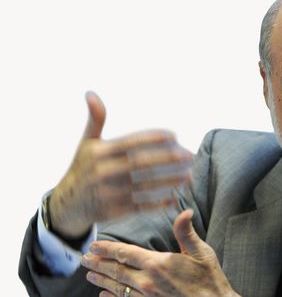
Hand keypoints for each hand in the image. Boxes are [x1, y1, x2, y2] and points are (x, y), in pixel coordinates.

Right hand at [49, 92, 192, 237]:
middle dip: (168, 159)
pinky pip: (141, 206)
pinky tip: (176, 197)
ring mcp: (109, 193)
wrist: (66, 204)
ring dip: (170, 181)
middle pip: (142, 164)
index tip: (175, 135)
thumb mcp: (86, 143)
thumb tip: (91, 93)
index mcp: (99, 152)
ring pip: (145, 186)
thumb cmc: (83, 167)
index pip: (131, 142)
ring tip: (189, 176)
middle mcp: (103, 172)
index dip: (154, 138)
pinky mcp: (114, 211)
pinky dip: (159, 203)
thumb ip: (95, 120)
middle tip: (190, 156)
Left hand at [81, 210, 239, 296]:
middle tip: (84, 259)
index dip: (108, 248)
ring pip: (118, 287)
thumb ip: (186, 232)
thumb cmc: (209, 279)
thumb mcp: (200, 252)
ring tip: (89, 275)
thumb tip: (185, 211)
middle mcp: (148, 282)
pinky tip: (104, 296)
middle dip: (99, 264)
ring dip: (102, 280)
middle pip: (117, 270)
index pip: (126, 253)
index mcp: (158, 264)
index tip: (94, 245)